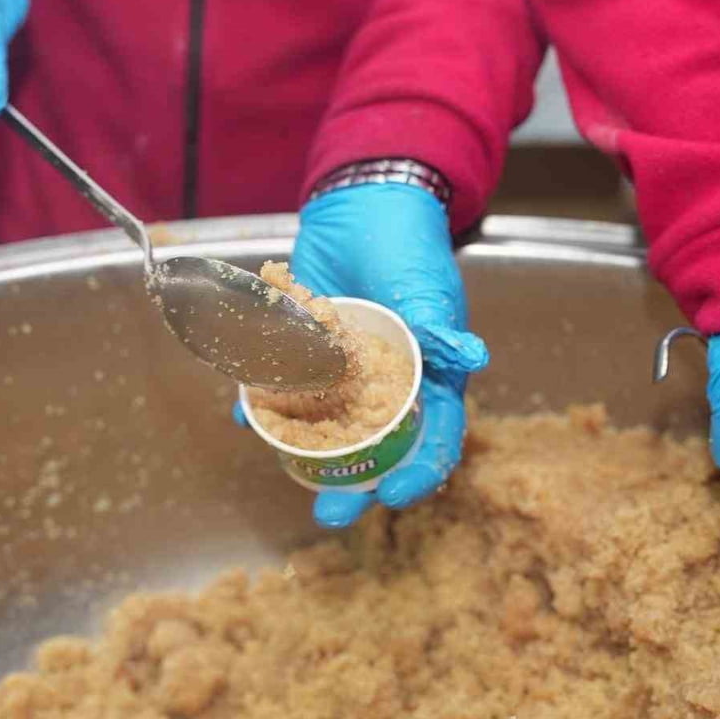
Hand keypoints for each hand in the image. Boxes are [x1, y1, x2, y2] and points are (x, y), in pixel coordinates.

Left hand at [263, 183, 487, 528]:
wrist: (360, 203)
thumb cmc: (407, 246)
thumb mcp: (426, 287)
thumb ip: (439, 327)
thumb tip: (474, 358)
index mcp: (428, 378)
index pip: (433, 439)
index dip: (419, 473)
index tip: (392, 498)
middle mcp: (385, 387)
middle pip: (375, 450)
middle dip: (355, 486)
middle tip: (330, 515)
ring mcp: (343, 374)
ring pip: (326, 429)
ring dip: (305, 456)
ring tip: (283, 472)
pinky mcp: (304, 354)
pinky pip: (283, 391)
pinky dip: (263, 406)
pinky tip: (245, 416)